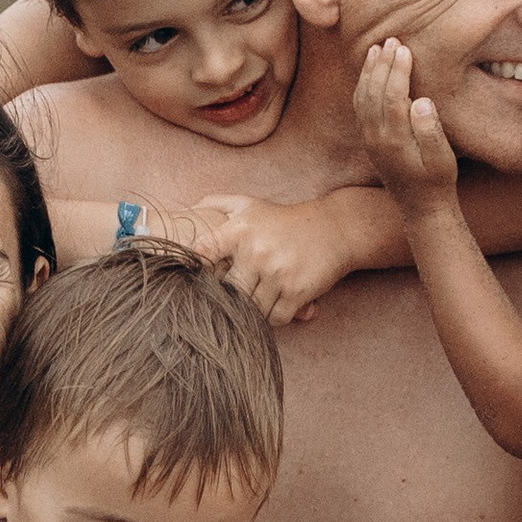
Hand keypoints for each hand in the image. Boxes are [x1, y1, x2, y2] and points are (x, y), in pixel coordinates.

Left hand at [182, 191, 360, 327]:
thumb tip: (186, 209)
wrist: (334, 229)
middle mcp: (256, 252)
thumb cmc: (284, 219)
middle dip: (225, 299)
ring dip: (251, 311)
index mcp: (240, 230)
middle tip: (225, 303)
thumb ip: (217, 203)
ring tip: (252, 305)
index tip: (193, 279)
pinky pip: (275, 318)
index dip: (194, 269)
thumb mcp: (251, 204)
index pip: (203, 253)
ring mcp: (277, 273)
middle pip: (226, 291)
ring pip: (250, 309)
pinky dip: (272, 318)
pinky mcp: (296, 292)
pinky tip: (273, 308)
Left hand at [354, 39, 459, 203]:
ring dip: (369, 71)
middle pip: (374, 92)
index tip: (404, 49)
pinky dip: (363, 84)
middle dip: (382, 64)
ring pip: (363, 97)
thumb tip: (422, 102)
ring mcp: (369, 139)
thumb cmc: (437, 181)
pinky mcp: (368, 139)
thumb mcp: (443, 160)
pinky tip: (369, 71)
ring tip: (377, 48)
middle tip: (391, 40)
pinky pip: (360, 106)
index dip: (397, 71)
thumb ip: (431, 131)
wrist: (420, 206)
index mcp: (395, 140)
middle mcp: (376, 138)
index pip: (392, 95)